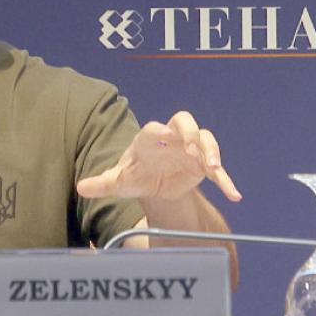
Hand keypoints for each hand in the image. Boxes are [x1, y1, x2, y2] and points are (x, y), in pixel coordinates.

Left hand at [76, 111, 241, 202]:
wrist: (152, 184)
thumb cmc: (134, 175)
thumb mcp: (118, 182)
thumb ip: (102, 183)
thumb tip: (81, 187)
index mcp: (148, 139)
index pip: (153, 129)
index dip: (159, 130)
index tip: (165, 135)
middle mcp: (171, 138)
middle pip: (184, 121)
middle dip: (189, 130)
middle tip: (192, 145)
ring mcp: (190, 149)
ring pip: (205, 139)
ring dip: (210, 150)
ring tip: (212, 166)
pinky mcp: (202, 166)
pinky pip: (217, 170)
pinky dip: (226, 180)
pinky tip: (234, 194)